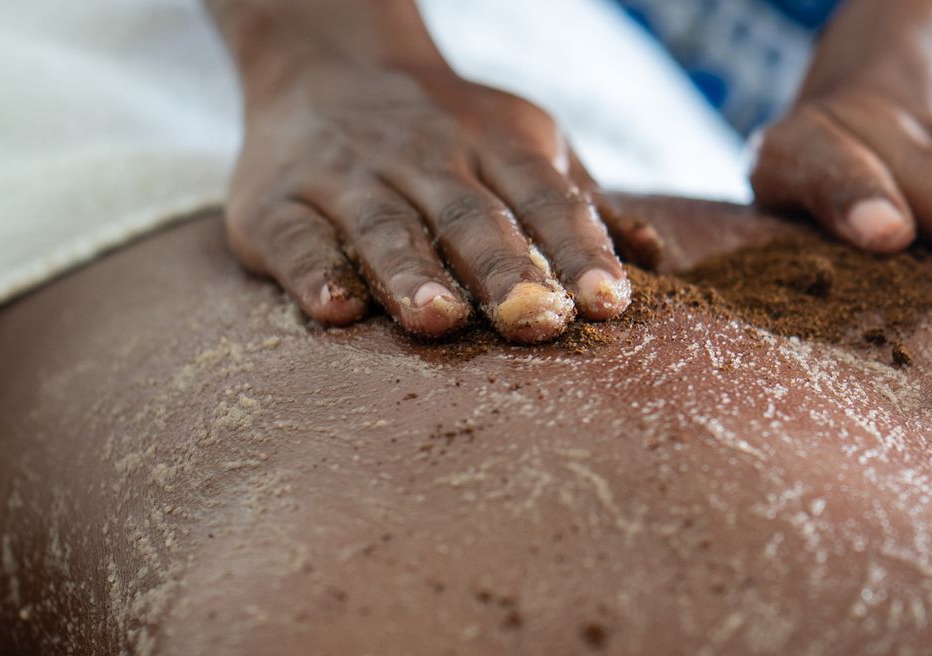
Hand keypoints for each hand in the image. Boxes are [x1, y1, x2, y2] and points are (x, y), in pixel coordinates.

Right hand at [224, 43, 660, 342]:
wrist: (321, 60)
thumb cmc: (448, 134)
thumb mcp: (522, 147)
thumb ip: (582, 206)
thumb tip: (656, 259)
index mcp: (495, 143)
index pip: (545, 196)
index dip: (579, 247)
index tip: (609, 302)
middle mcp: (423, 157)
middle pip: (470, 217)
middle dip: (504, 270)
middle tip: (537, 320)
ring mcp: (346, 179)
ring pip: (385, 227)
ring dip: (411, 273)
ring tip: (439, 319)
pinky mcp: (275, 206)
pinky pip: (298, 241)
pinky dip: (316, 273)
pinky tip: (338, 312)